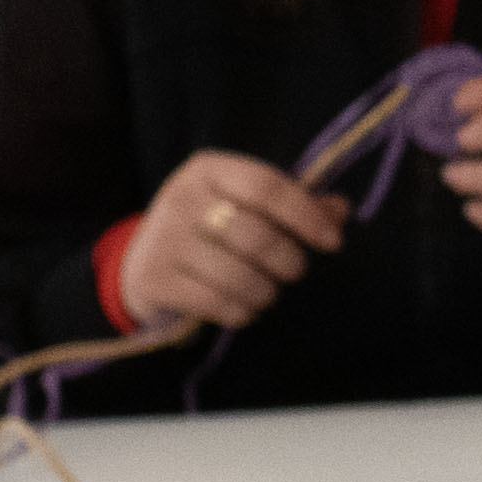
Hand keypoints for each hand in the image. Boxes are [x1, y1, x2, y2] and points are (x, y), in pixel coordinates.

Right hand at [114, 151, 346, 337]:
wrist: (142, 264)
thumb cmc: (209, 231)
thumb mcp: (246, 207)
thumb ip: (295, 205)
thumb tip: (339, 209)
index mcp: (209, 169)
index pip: (267, 186)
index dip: (306, 215)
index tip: (332, 242)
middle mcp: (181, 197)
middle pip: (258, 236)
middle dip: (289, 262)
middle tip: (292, 272)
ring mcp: (162, 238)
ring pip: (240, 276)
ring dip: (266, 292)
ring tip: (266, 292)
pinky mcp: (152, 277)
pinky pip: (216, 303)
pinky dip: (241, 312)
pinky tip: (241, 307)